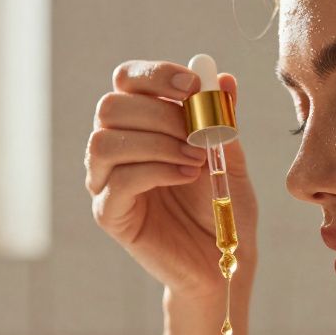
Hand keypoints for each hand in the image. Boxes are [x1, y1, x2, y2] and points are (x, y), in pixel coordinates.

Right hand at [85, 59, 257, 300]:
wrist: (223, 260)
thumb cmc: (223, 207)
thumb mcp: (229, 156)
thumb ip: (222, 118)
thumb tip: (223, 78)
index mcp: (140, 124)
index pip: (126, 80)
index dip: (155, 74)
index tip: (193, 85)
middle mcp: (115, 147)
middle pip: (111, 106)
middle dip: (160, 113)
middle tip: (199, 134)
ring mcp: (105, 181)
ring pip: (105, 141)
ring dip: (156, 142)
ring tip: (196, 159)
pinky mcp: (109, 213)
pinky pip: (118, 181)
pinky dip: (156, 171)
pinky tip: (187, 176)